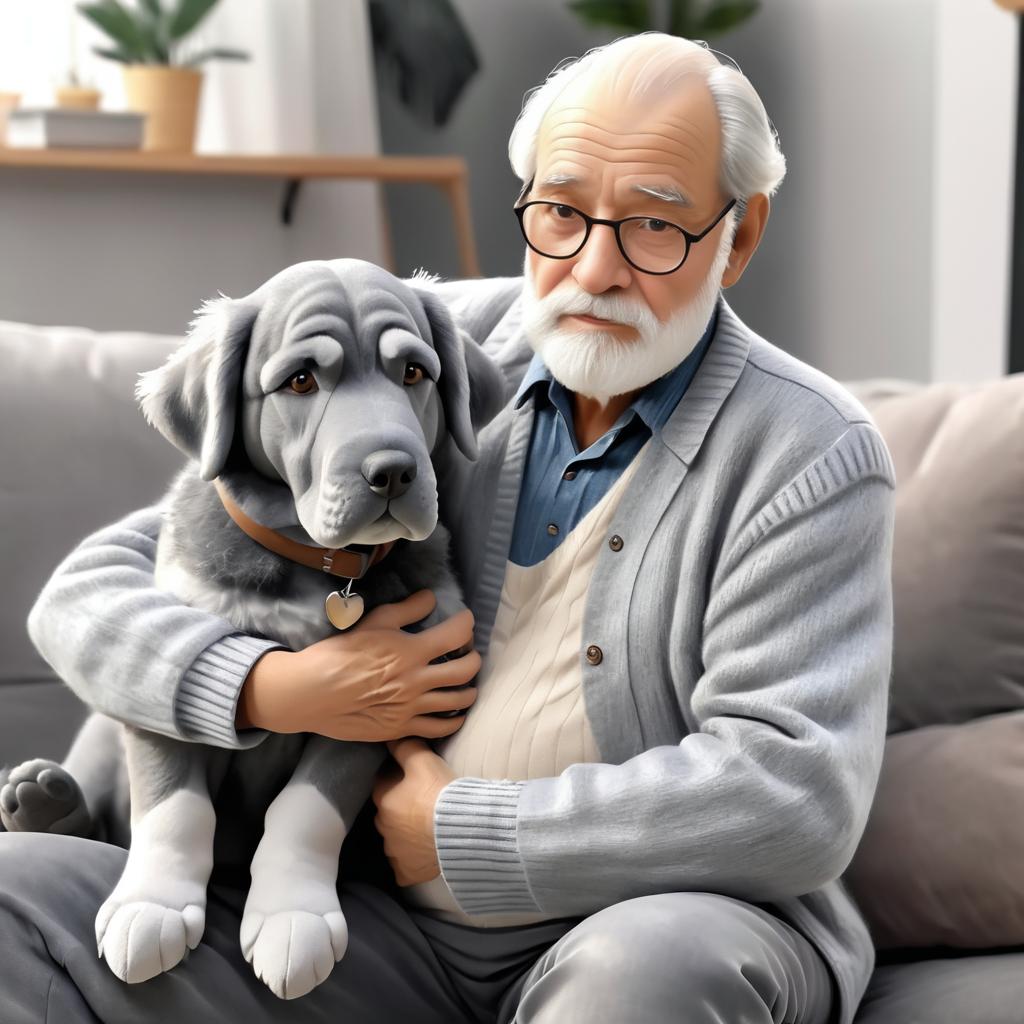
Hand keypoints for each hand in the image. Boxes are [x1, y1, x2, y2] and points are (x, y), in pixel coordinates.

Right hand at [236, 590, 479, 740]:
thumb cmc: (340, 654)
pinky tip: (456, 713)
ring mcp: (412, 708)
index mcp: (411, 651)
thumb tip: (432, 597)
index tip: (465, 620)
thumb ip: (407, 609)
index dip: (467, 624)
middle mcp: (418, 681)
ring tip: (467, 682)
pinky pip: (440, 728)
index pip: (457, 634)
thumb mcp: (373, 622)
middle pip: (466, 670)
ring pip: (458, 700)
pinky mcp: (402, 728)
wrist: (312, 693)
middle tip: (468, 651)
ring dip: (470, 688)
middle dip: (474, 657)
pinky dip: (455, 719)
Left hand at [371, 738, 455, 885]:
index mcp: (384, 799)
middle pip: (388, 813)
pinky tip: (423, 855)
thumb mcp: (422, 759)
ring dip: (406, 835)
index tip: (412, 777)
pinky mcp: (407, 871)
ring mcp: (394, 852)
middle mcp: (384, 827)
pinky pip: (404, 868)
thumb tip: (390, 737)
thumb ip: (404, 746)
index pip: (383, 784)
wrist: (461, 828)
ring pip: (395, 841)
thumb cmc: (439, 791)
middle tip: (423, 802)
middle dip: (400, 808)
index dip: (397, 778)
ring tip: (427, 828)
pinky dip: (411, 862)